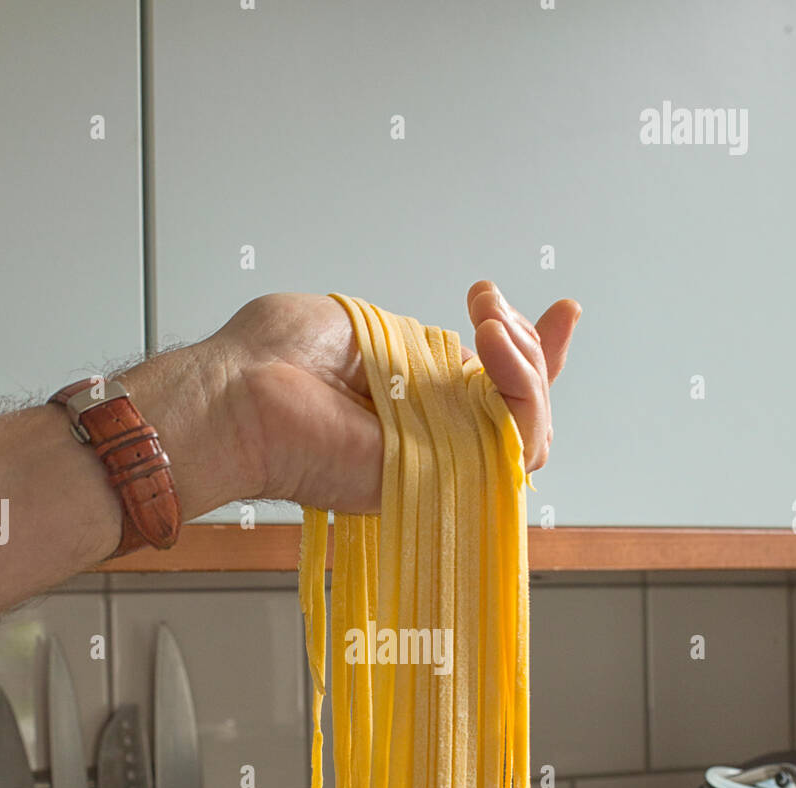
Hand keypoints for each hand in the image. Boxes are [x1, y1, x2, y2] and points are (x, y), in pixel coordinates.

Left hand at [212, 282, 580, 513]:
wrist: (235, 393)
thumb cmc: (269, 361)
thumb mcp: (362, 326)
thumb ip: (416, 341)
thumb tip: (458, 345)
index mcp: (414, 408)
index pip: (495, 393)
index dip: (535, 357)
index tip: (560, 311)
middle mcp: (433, 440)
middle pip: (522, 411)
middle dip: (531, 347)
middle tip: (490, 303)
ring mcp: (440, 462)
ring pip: (529, 429)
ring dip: (530, 364)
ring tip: (492, 324)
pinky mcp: (443, 475)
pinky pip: (517, 438)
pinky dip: (522, 384)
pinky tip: (493, 342)